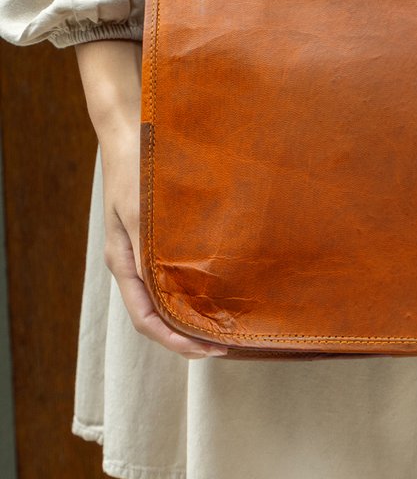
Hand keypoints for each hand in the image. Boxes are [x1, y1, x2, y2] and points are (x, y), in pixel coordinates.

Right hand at [76, 40, 226, 359]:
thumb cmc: (134, 168)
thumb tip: (170, 293)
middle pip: (160, 313)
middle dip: (190, 333)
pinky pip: (178, 269)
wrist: (130, 127)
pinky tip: (223, 282)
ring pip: (169, 293)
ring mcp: (147, 247)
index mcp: (124, 263)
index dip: (178, 341)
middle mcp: (135, 261)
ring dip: (196, 311)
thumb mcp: (141, 212)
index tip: (211, 350)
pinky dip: (198, 284)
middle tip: (230, 343)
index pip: (148, 320)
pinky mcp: (161, 231)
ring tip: (229, 320)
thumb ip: (152, 252)